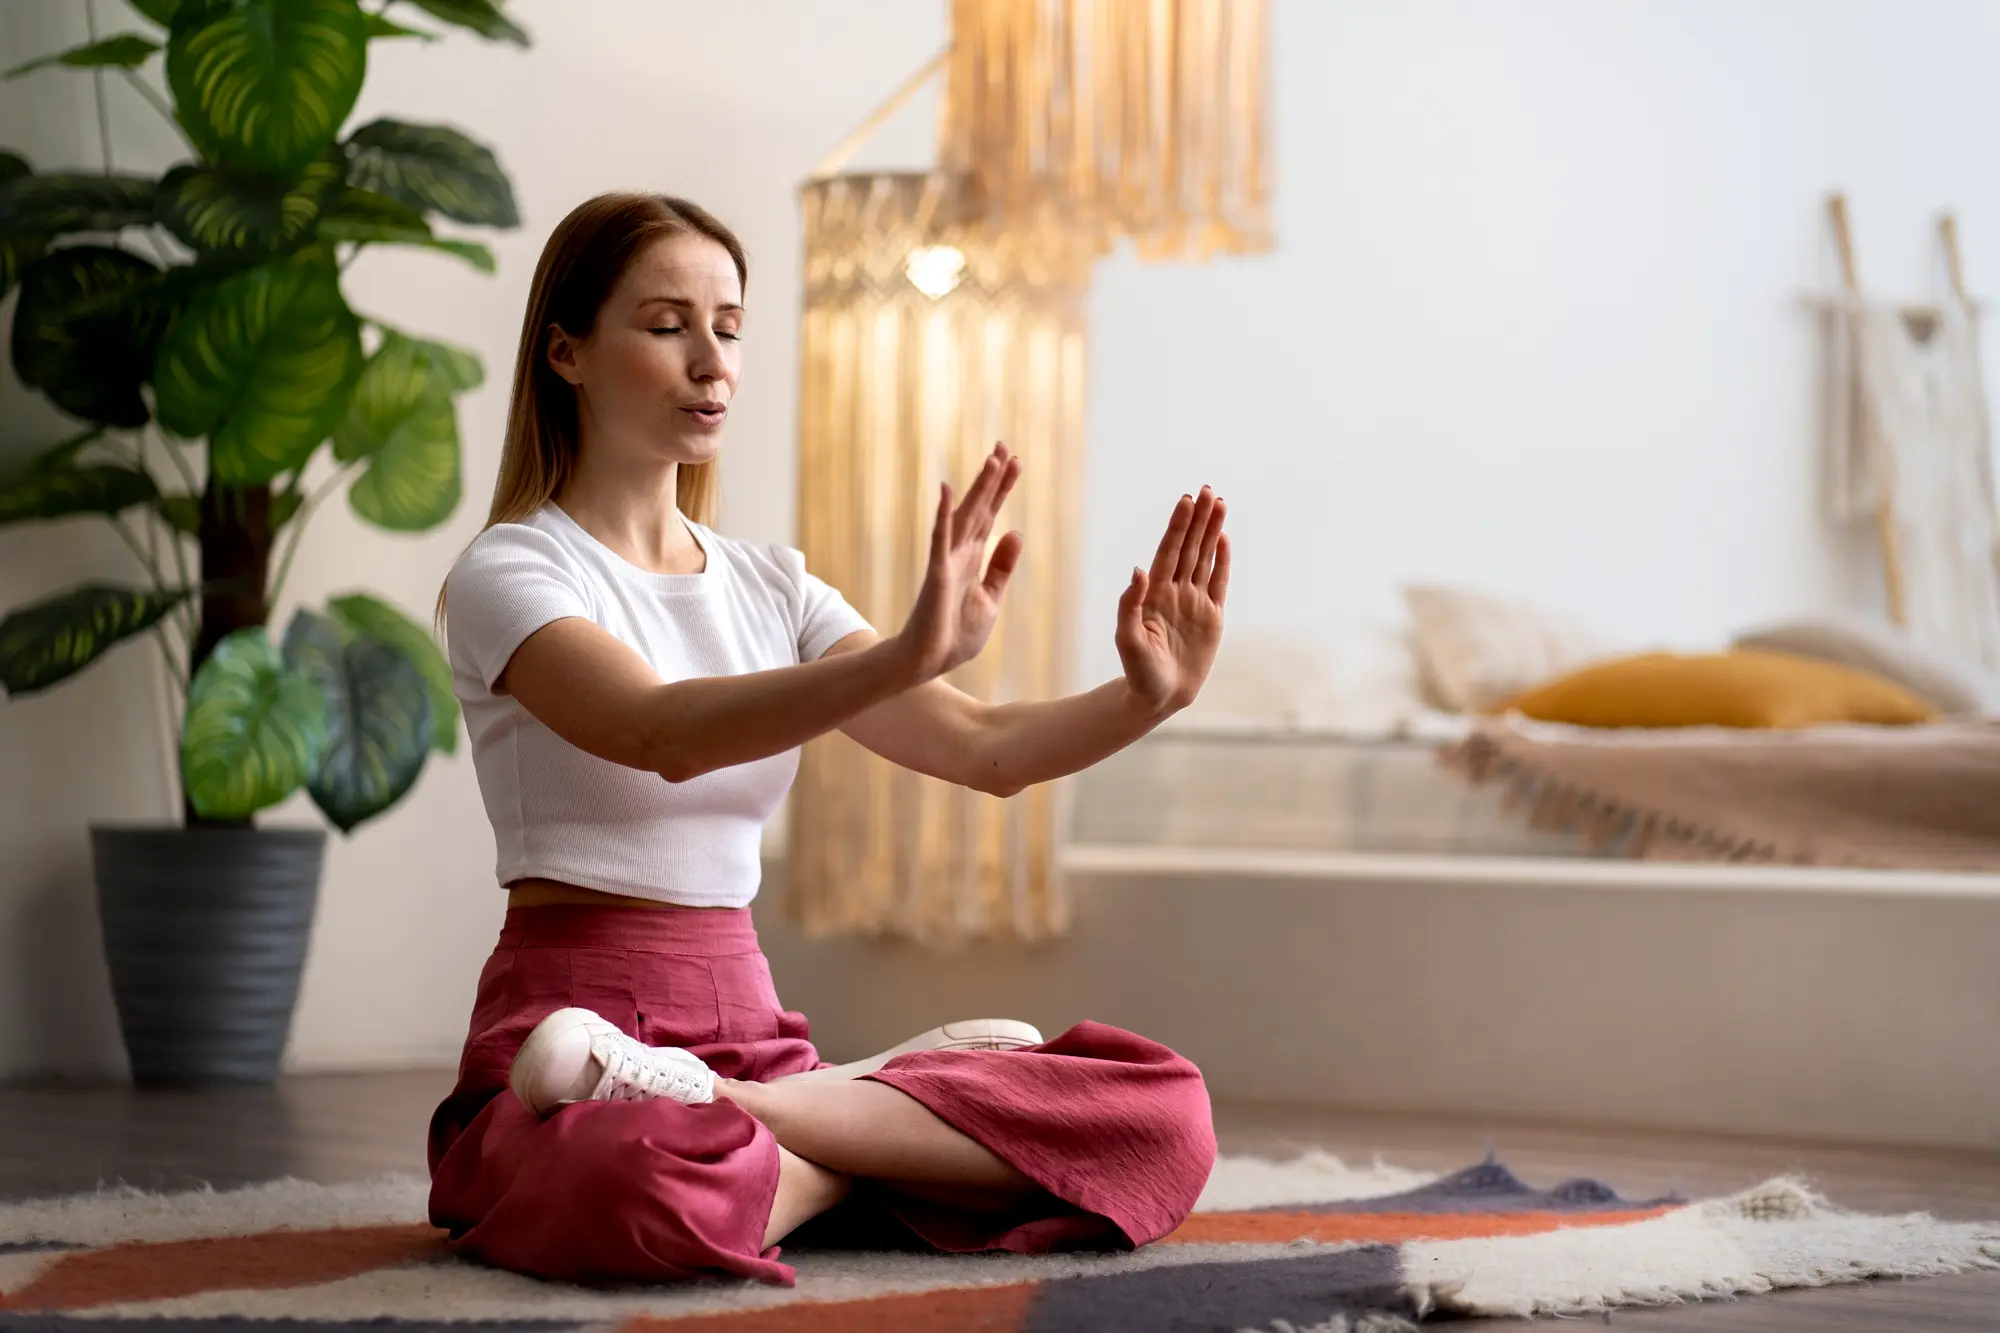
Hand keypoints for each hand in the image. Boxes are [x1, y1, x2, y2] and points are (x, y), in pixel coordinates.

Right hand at [894, 443, 1024, 681]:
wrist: (928, 663)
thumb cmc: (954, 634)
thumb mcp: (990, 599)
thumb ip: (1001, 567)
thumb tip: (1016, 532)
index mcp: (973, 559)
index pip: (990, 516)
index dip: (1002, 489)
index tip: (1014, 462)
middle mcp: (959, 553)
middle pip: (980, 508)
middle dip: (993, 479)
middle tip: (1004, 446)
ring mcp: (946, 562)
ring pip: (965, 517)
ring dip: (977, 489)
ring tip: (991, 460)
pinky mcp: (937, 575)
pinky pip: (940, 541)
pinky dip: (944, 516)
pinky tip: (948, 492)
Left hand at [1117, 486, 1229, 714]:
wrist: (1159, 696)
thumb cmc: (1138, 670)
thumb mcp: (1127, 639)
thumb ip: (1130, 604)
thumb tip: (1138, 569)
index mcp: (1155, 593)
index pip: (1169, 551)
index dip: (1178, 526)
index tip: (1186, 501)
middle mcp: (1175, 591)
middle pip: (1189, 548)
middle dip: (1198, 519)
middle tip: (1207, 490)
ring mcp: (1194, 602)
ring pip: (1205, 558)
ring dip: (1212, 532)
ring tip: (1220, 503)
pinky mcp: (1212, 616)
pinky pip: (1219, 582)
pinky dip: (1221, 560)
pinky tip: (1224, 539)